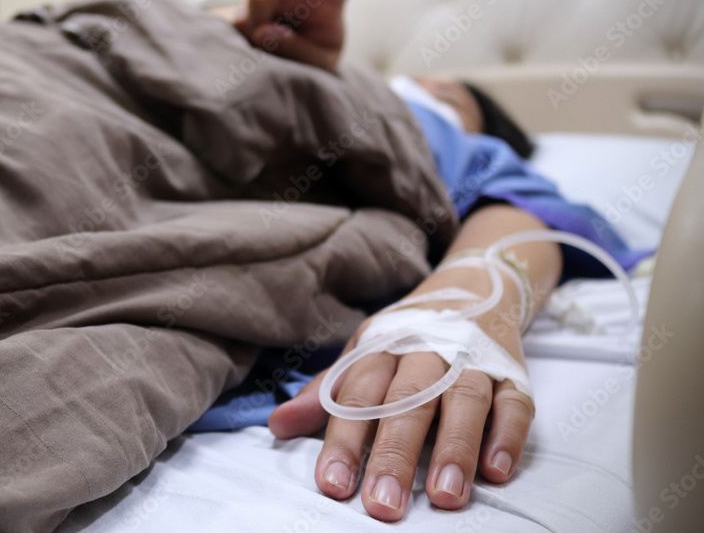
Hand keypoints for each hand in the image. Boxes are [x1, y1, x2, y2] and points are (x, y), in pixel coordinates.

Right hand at [232, 0, 385, 71]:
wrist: (285, 74)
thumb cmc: (313, 65)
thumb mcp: (320, 66)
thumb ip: (301, 52)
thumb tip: (266, 30)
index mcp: (326, 2)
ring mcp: (266, 2)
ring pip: (257, 2)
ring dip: (260, 29)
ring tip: (269, 51)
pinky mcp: (241, 15)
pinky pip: (238, 21)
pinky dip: (242, 38)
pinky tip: (250, 47)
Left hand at [268, 308, 534, 521]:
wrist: (473, 290)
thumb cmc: (407, 337)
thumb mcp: (363, 354)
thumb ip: (326, 394)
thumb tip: (278, 427)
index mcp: (382, 348)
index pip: (358, 395)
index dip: (344, 441)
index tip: (333, 484)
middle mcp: (427, 352)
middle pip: (409, 401)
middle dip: (395, 454)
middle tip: (383, 503)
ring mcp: (473, 361)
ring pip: (464, 401)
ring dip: (456, 448)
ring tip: (445, 495)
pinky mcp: (513, 375)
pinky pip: (515, 404)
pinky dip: (507, 436)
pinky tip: (496, 471)